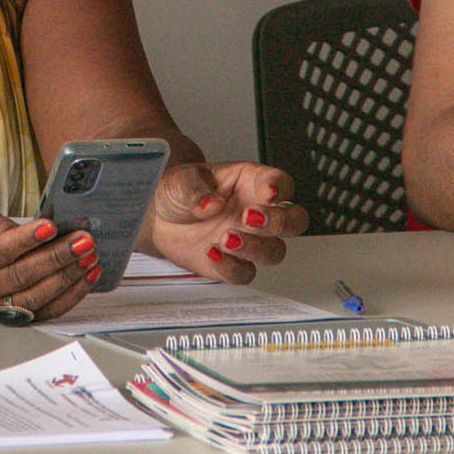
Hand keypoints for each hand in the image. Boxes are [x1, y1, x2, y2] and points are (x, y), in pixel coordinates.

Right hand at [0, 204, 98, 320]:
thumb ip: (0, 223)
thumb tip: (38, 230)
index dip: (25, 241)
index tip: (50, 227)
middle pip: (20, 276)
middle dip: (56, 258)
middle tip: (82, 242)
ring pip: (35, 299)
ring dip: (67, 278)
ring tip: (89, 258)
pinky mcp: (12, 320)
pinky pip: (45, 313)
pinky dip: (70, 296)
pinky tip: (86, 278)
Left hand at [146, 162, 308, 282]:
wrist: (159, 218)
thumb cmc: (179, 192)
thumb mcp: (181, 180)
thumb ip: (195, 190)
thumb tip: (211, 203)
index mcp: (250, 182)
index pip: (279, 182)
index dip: (280, 187)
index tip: (268, 192)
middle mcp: (257, 212)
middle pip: (294, 220)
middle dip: (280, 222)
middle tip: (251, 218)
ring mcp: (249, 240)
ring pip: (274, 251)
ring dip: (254, 247)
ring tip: (225, 237)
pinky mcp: (234, 264)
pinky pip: (245, 273)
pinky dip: (231, 267)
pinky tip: (212, 254)